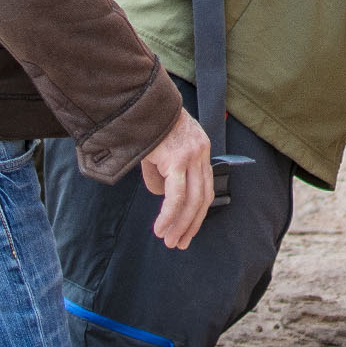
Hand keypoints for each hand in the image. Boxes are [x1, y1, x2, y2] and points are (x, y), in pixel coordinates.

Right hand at [138, 110, 214, 249]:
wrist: (140, 103)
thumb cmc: (147, 125)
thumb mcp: (160, 150)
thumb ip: (164, 172)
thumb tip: (162, 194)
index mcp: (201, 149)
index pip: (205, 187)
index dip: (198, 212)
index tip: (188, 229)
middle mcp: (201, 153)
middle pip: (203, 198)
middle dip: (191, 224)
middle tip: (179, 243)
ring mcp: (191, 156)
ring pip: (191, 200)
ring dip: (180, 224)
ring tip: (169, 241)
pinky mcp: (177, 160)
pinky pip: (176, 195)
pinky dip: (169, 215)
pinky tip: (161, 228)